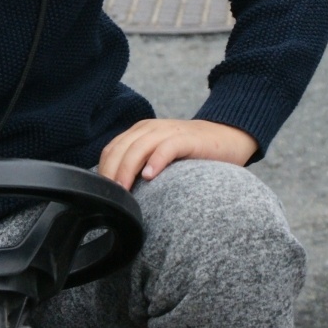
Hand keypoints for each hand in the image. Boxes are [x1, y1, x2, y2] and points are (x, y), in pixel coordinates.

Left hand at [98, 118, 257, 190]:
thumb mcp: (158, 156)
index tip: (100, 194)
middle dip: (111, 173)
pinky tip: (150, 176)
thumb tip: (118, 193)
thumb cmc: (190, 154)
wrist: (226, 137)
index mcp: (139, 132)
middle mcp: (150, 129)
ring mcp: (168, 131)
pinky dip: (156, 160)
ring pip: (139, 147)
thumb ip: (139, 166)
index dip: (103, 171)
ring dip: (127, 170)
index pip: (112, 150)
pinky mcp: (187, 138)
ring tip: (123, 192)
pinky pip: (167, 147)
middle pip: (121, 149)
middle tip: (109, 198)